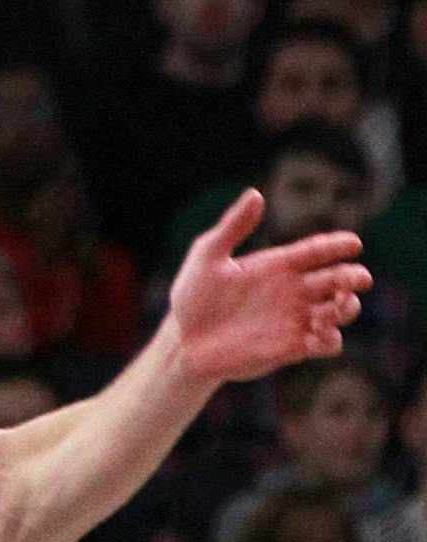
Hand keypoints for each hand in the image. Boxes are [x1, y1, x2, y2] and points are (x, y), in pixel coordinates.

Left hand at [168, 189, 370, 384]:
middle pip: (336, 280)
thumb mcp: (209, 255)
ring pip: (338, 311)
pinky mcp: (292, 347)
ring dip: (347, 307)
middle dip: (352, 277)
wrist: (184, 340)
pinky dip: (332, 338)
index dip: (336, 245)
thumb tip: (256, 193)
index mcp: (275, 265)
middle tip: (357, 277)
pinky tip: (321, 332)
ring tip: (339, 304)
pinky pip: (327, 344)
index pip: (315, 251)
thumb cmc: (193, 294)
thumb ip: (233, 226)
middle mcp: (291, 291)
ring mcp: (294, 319)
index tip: (354, 242)